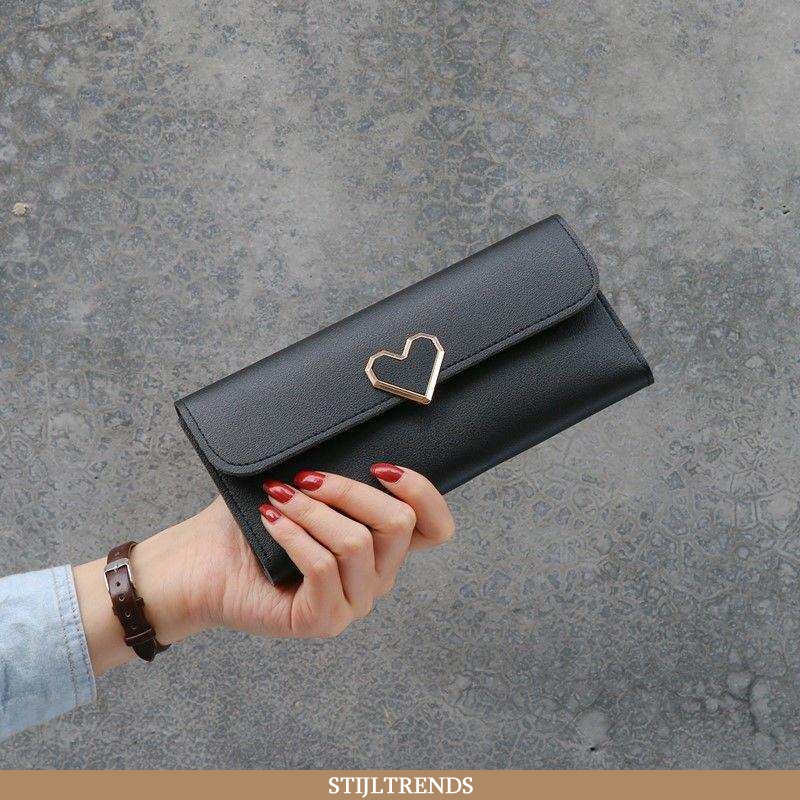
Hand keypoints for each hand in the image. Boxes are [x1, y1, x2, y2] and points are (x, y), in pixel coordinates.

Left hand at [74, 463, 454, 673]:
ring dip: (313, 511)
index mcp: (382, 545)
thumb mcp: (304, 483)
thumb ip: (338, 467)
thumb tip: (360, 432)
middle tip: (306, 478)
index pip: (436, 527)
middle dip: (350, 490)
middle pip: (399, 525)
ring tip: (278, 499)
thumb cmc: (253, 518)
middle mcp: (377, 576)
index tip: (381, 465)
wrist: (200, 561)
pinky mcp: (323, 619)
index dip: (422, 492)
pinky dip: (295, 535)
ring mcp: (353, 602)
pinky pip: (324, 567)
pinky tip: (272, 520)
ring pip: (358, 544)